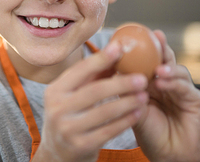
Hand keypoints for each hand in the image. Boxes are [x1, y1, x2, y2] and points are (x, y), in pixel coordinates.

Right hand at [32, 43, 148, 161]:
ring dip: (128, 102)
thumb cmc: (70, 115)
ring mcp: (68, 129)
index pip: (80, 71)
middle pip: (95, 91)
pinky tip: (138, 112)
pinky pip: (109, 131)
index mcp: (55, 90)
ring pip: (104, 112)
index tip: (121, 48)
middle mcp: (57, 109)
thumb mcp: (71, 94)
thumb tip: (116, 49)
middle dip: (121, 83)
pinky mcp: (81, 146)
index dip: (101, 58)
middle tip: (142, 78)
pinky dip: (126, 120)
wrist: (57, 153)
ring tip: (144, 95)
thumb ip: (92, 75)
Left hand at [133, 30, 199, 161]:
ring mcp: (181, 90)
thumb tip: (110, 68)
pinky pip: (184, 87)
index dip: (143, 47)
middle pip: (165, 59)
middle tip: (155, 37)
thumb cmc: (149, 133)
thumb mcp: (132, 107)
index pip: (147, 60)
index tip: (134, 35)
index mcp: (151, 83)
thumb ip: (125, 88)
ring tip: (157, 69)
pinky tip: (163, 82)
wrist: (169, 156)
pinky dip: (174, 82)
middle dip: (160, 47)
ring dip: (167, 66)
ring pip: (176, 70)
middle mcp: (167, 83)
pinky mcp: (194, 99)